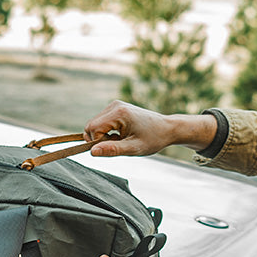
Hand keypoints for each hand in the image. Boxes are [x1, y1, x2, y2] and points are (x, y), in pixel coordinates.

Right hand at [83, 100, 217, 157]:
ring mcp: (114, 105)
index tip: (114, 146)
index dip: (98, 142)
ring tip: (121, 139)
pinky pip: (100, 123)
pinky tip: (121, 134)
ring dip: (103, 136)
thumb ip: (112, 150)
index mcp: (119, 113)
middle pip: (90, 126)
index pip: (92, 129)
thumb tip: (92, 152)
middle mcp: (114, 105)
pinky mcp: (115, 108)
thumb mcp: (133, 148)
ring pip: (94, 125)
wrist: (167, 128)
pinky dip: (106, 132)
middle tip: (118, 143)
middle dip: (99, 139)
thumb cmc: (153, 138)